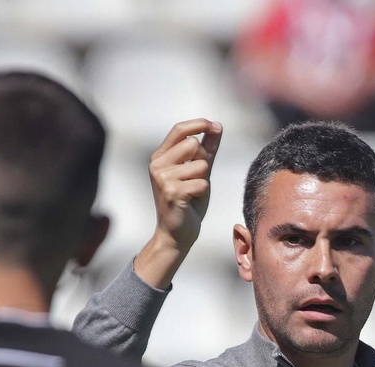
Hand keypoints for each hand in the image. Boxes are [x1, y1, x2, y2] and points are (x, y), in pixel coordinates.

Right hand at [134, 118, 222, 289]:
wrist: (176, 234)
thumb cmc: (187, 203)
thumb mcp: (198, 172)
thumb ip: (207, 149)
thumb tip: (217, 126)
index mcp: (160, 157)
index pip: (179, 129)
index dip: (199, 124)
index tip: (215, 125)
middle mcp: (157, 165)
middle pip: (193, 144)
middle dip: (203, 162)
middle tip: (194, 181)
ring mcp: (163, 178)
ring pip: (201, 165)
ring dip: (203, 181)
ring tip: (192, 194)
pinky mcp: (173, 192)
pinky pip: (202, 182)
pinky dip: (203, 193)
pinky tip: (191, 202)